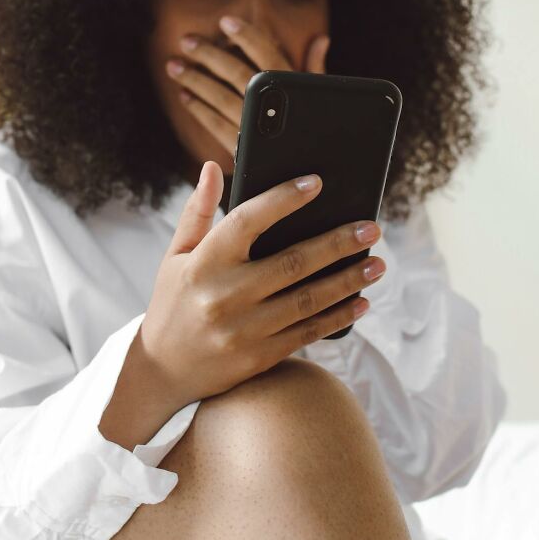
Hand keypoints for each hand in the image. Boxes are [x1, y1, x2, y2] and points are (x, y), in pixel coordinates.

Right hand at [138, 161, 384, 409]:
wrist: (161, 372)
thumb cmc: (173, 303)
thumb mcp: (176, 256)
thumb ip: (198, 212)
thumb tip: (211, 167)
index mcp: (204, 262)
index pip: (247, 220)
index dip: (283, 199)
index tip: (317, 183)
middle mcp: (224, 295)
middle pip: (293, 262)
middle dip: (338, 243)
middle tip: (371, 228)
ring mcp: (244, 329)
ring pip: (308, 299)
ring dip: (348, 280)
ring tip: (377, 264)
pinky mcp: (259, 357)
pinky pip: (308, 332)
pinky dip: (338, 316)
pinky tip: (361, 301)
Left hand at [166, 16, 330, 161]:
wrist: (306, 180)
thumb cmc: (315, 133)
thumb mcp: (321, 100)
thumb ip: (315, 70)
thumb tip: (320, 40)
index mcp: (291, 90)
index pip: (267, 55)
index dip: (246, 36)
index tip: (226, 22)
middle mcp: (270, 107)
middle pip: (236, 73)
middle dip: (209, 55)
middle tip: (187, 41)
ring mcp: (252, 129)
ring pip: (220, 97)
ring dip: (195, 80)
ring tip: (175, 66)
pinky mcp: (240, 150)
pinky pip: (214, 125)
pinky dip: (199, 109)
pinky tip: (185, 96)